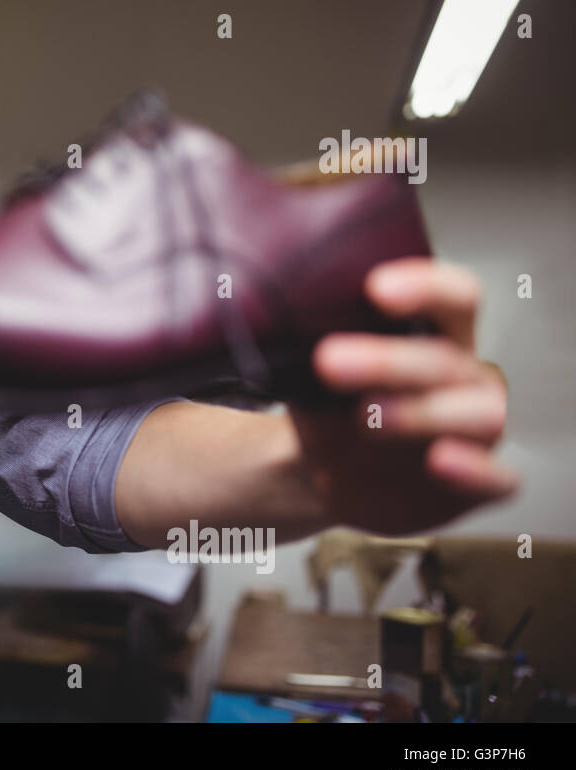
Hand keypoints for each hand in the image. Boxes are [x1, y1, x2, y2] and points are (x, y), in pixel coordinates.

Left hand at [288, 257, 517, 534]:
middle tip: (328, 361)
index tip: (376, 288)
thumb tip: (270, 317)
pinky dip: (476, 471)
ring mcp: (477, 430)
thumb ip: (309, 341)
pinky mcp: (479, 481)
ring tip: (368, 416)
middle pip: (446, 359)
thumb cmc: (336, 407)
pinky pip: (499, 479)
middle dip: (388, 360)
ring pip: (479, 415)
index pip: (453, 298)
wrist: (335, 474)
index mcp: (439, 336)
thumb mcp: (316, 371)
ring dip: (423, 413)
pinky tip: (441, 461)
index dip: (426, 288)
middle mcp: (465, 377)